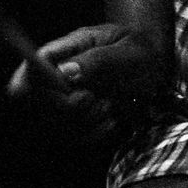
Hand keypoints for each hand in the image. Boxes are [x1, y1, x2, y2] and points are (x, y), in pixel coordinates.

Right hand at [6, 23, 167, 143]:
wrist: (154, 65)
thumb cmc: (140, 51)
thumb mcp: (129, 50)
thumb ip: (99, 60)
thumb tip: (66, 71)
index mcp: (67, 48)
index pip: (33, 65)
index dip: (39, 80)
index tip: (70, 87)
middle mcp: (57, 74)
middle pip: (36, 100)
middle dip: (69, 106)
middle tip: (96, 97)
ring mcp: (62, 99)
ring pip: (53, 123)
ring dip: (85, 121)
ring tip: (108, 106)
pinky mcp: (72, 122)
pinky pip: (71, 138)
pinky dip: (93, 134)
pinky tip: (110, 120)